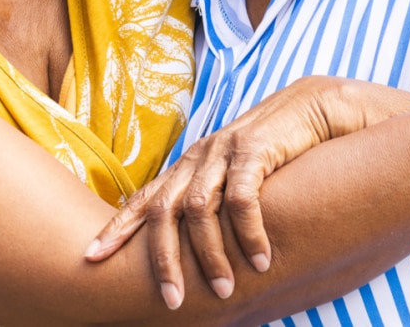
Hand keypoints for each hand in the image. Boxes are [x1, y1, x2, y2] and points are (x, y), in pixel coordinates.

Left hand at [85, 74, 371, 307]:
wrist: (318, 107)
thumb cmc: (279, 149)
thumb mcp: (238, 176)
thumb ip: (216, 200)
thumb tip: (199, 247)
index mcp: (190, 165)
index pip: (144, 199)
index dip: (117, 228)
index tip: (90, 258)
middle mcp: (200, 156)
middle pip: (162, 210)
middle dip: (162, 260)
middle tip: (170, 302)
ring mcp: (224, 150)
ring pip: (197, 209)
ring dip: (210, 255)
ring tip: (224, 290)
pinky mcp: (254, 148)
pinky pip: (241, 198)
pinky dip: (248, 233)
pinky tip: (261, 260)